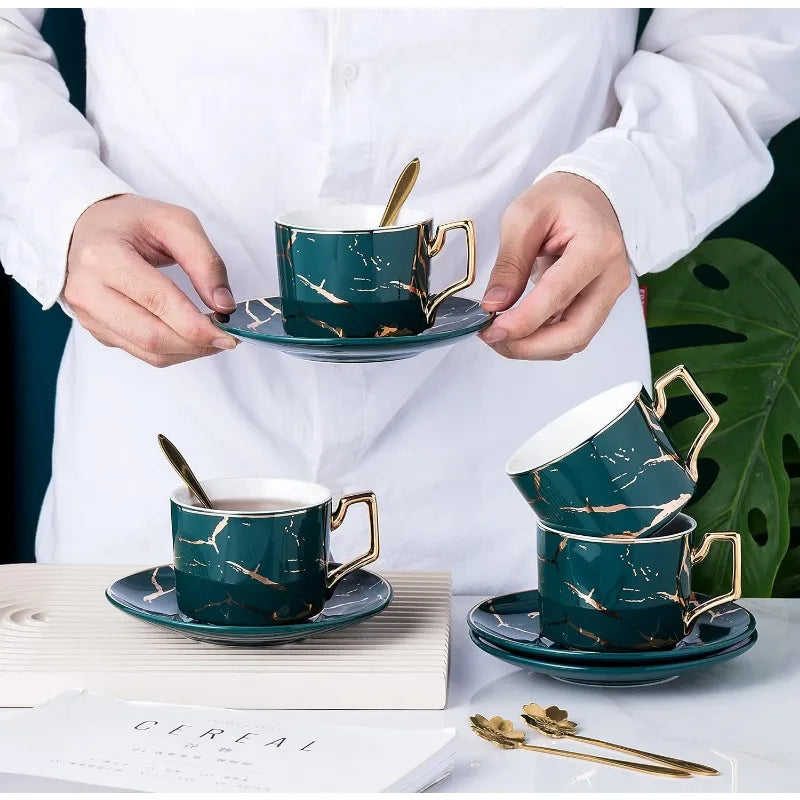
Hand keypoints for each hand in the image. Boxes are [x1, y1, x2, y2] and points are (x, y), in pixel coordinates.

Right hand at [64, 194, 238, 366]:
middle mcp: (88, 290)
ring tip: (213, 337)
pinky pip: (141, 352)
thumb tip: (224, 306)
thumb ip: (205, 262)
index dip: (197, 325)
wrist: (87, 226)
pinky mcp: (97, 330)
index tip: (229, 334)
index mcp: (104, 256)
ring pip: (148, 351)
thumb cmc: (132, 222)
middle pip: (152, 336)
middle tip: (227, 339)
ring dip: (189, 351)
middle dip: (197, 344)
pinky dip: (174, 350)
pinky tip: (190, 335)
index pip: (158, 301)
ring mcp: (88, 315)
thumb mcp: (175, 223)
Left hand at [479, 172, 630, 359]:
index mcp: (596, 246)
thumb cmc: (559, 198)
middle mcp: (611, 276)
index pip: (558, 295)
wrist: (590, 196)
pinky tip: (518, 329)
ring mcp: (609, 294)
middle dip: (530, 346)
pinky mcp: (599, 304)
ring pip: (575, 340)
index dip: (523, 321)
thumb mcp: (523, 216)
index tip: (491, 330)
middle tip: (493, 339)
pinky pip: (573, 333)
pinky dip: (543, 340)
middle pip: (576, 333)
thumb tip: (493, 305)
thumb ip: (509, 263)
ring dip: (535, 348)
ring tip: (500, 335)